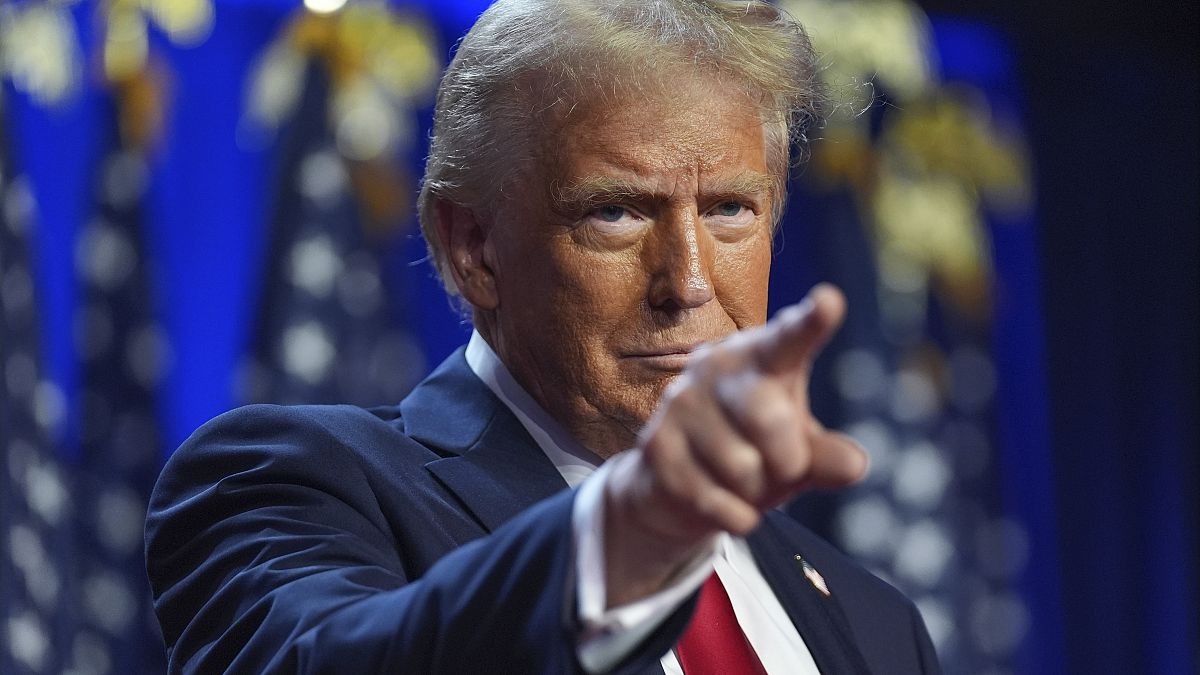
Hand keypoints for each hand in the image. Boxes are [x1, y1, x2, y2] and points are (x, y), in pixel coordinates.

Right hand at [601, 284, 867, 605]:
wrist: (675, 488)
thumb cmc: (754, 454)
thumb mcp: (799, 453)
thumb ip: (827, 456)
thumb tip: (854, 464)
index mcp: (761, 356)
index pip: (789, 339)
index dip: (810, 323)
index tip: (829, 302)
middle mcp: (717, 367)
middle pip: (770, 418)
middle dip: (788, 460)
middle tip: (782, 467)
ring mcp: (680, 404)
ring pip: (743, 468)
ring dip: (755, 491)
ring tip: (740, 479)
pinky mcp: (656, 447)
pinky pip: (716, 500)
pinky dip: (735, 515)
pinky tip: (724, 503)